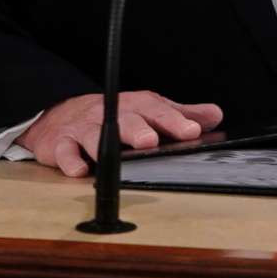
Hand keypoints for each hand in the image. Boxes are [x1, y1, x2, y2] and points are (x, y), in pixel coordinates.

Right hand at [17, 91, 223, 177]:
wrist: (62, 115)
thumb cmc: (115, 116)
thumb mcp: (149, 112)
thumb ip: (180, 114)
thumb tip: (215, 116)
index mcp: (137, 106)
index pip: (158, 112)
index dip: (176, 121)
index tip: (192, 132)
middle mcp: (112, 114)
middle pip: (127, 120)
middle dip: (139, 130)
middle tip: (151, 141)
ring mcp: (85, 129)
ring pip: (94, 134)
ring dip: (106, 144)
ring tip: (117, 156)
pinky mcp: (61, 144)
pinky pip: (64, 151)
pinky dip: (70, 161)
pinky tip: (78, 171)